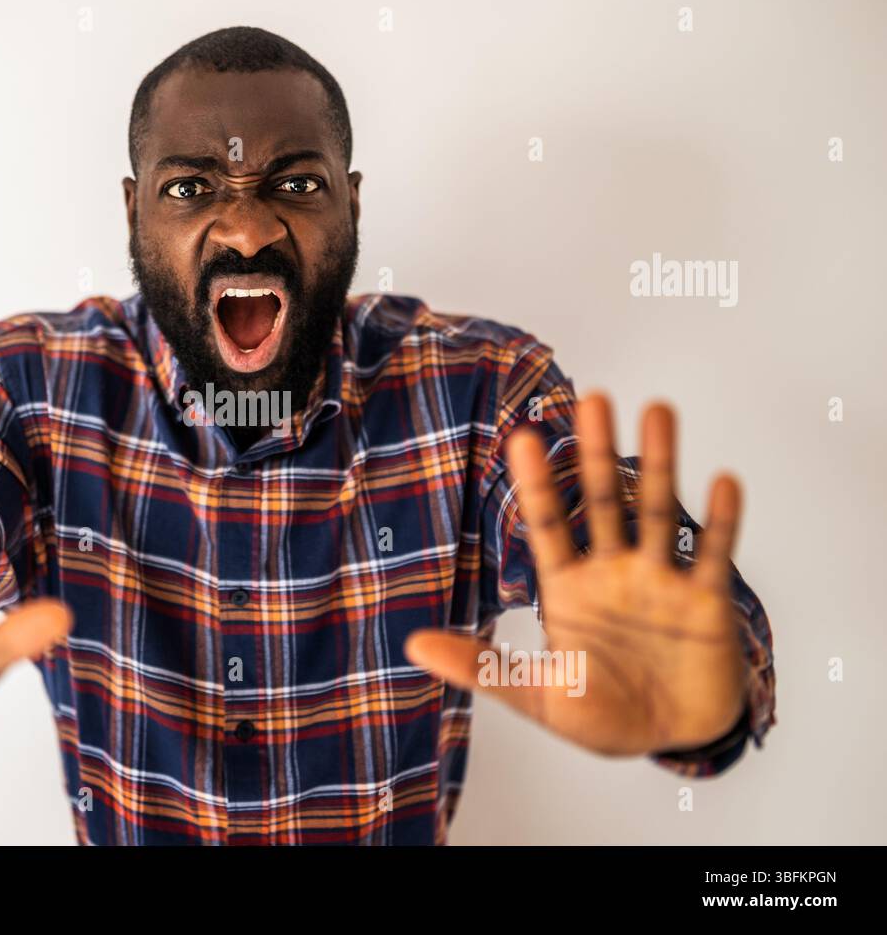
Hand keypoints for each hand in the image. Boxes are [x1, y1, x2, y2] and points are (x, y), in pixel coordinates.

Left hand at [405, 395, 746, 755]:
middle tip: (593, 397)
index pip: (547, 526)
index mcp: (568, 590)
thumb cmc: (601, 714)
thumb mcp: (535, 695)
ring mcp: (660, 582)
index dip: (536, 484)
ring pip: (657, 512)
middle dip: (597, 453)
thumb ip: (479, 666)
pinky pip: (714, 555)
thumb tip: (412, 646)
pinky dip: (721, 521)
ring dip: (661, 463)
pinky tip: (723, 480)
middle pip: (604, 502)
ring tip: (657, 410)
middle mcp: (613, 573)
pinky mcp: (706, 603)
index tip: (520, 435)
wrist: (669, 738)